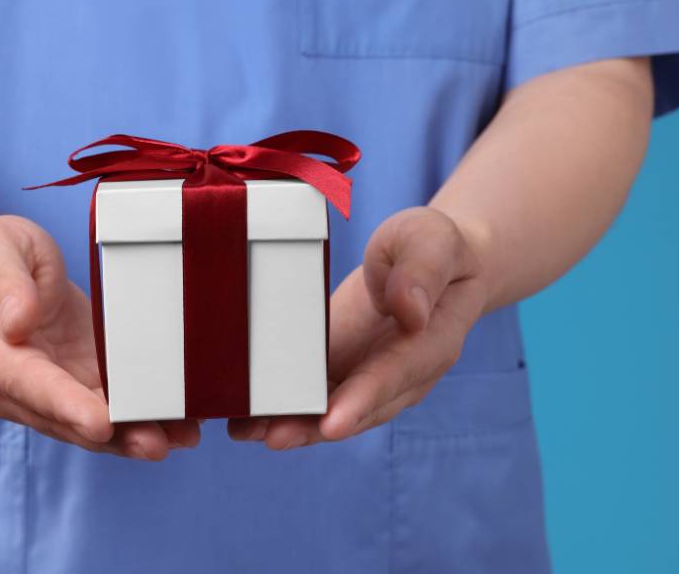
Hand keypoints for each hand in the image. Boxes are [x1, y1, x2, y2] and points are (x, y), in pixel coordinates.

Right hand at [0, 215, 200, 458]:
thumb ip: (2, 284)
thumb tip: (17, 323)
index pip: (25, 383)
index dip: (64, 405)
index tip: (99, 423)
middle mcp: (12, 385)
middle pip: (63, 417)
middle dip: (112, 434)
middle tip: (158, 443)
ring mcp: (47, 390)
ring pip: (89, 423)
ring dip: (134, 434)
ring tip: (180, 437)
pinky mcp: (77, 384)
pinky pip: (108, 406)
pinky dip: (142, 416)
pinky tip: (179, 422)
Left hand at [228, 207, 486, 448]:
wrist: (430, 260)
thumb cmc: (434, 247)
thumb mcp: (432, 241)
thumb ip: (422, 271)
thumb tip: (410, 310)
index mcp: (429, 342)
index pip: (394, 375)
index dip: (362, 401)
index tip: (332, 423)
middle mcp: (399, 372)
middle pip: (356, 408)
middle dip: (314, 426)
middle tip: (273, 437)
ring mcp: (367, 374)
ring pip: (330, 409)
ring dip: (290, 424)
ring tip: (246, 431)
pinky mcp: (340, 367)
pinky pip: (312, 393)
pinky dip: (281, 407)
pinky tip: (245, 418)